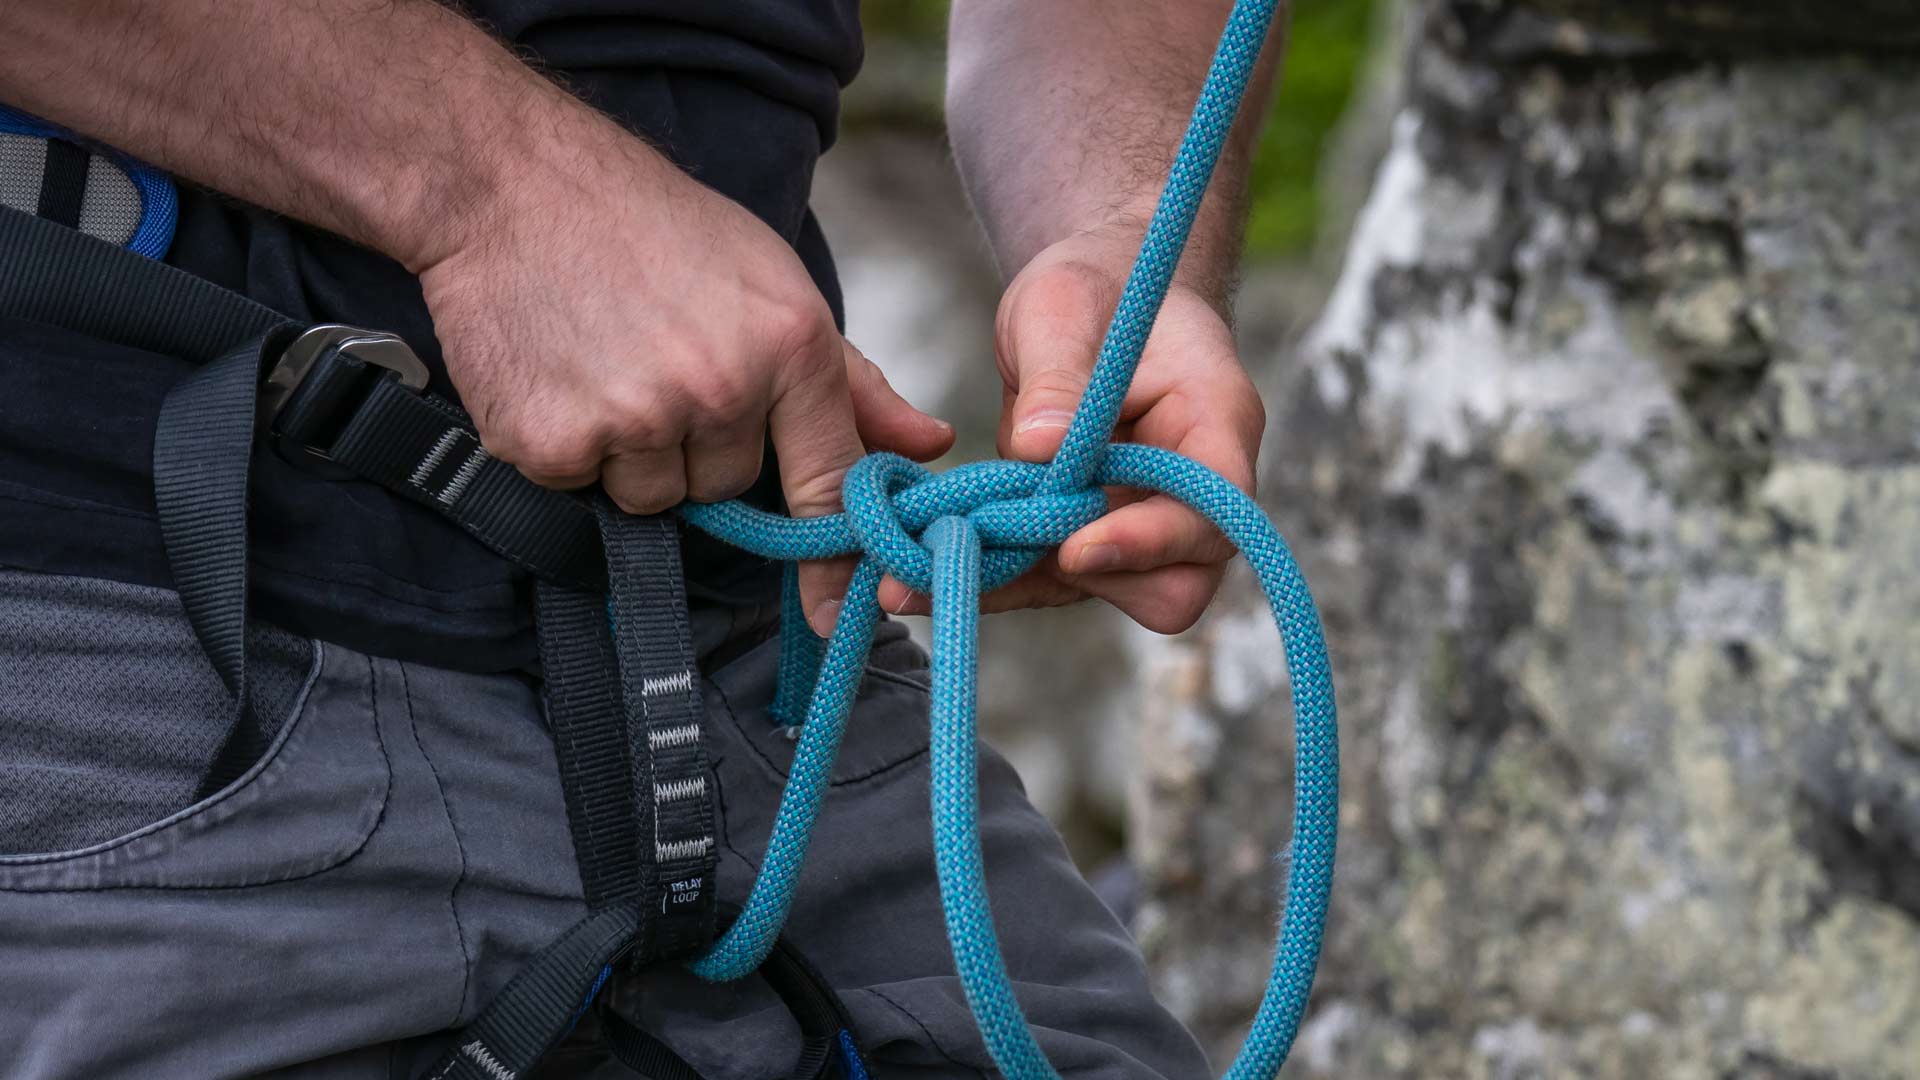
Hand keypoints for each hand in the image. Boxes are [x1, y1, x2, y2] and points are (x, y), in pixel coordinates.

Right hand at [414, 114, 952, 635]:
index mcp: (791, 346)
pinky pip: (579, 485)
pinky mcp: (556, 439)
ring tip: (606, 363)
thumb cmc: (657, 229)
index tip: (838, 616)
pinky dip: (565, 445)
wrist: (515, 185)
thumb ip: (852, 382)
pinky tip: (559, 372)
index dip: (835, 554)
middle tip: (658, 366)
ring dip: (630, 454)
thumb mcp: (773, 284)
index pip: (829, 478)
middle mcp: (721, 388)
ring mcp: (636, 418)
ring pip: (653, 496)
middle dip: (695, 446)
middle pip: (726, 488)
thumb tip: (929, 442)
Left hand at [876, 230, 1263, 633]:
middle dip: (1094, 576)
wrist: (1089, 296)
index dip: (1152, 540)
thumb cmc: (1094, 287)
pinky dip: (993, 579)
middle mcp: (1192, 488)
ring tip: (935, 567)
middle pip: (1175, 583)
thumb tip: (1036, 449)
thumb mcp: (1063, 308)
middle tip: (1002, 547)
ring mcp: (1142, 520)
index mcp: (1216, 421)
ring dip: (1026, 583)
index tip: (1076, 545)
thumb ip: (1057, 376)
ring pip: (1104, 594)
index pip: (1213, 510)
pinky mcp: (1088, 534)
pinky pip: (1050, 580)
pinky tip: (912, 581)